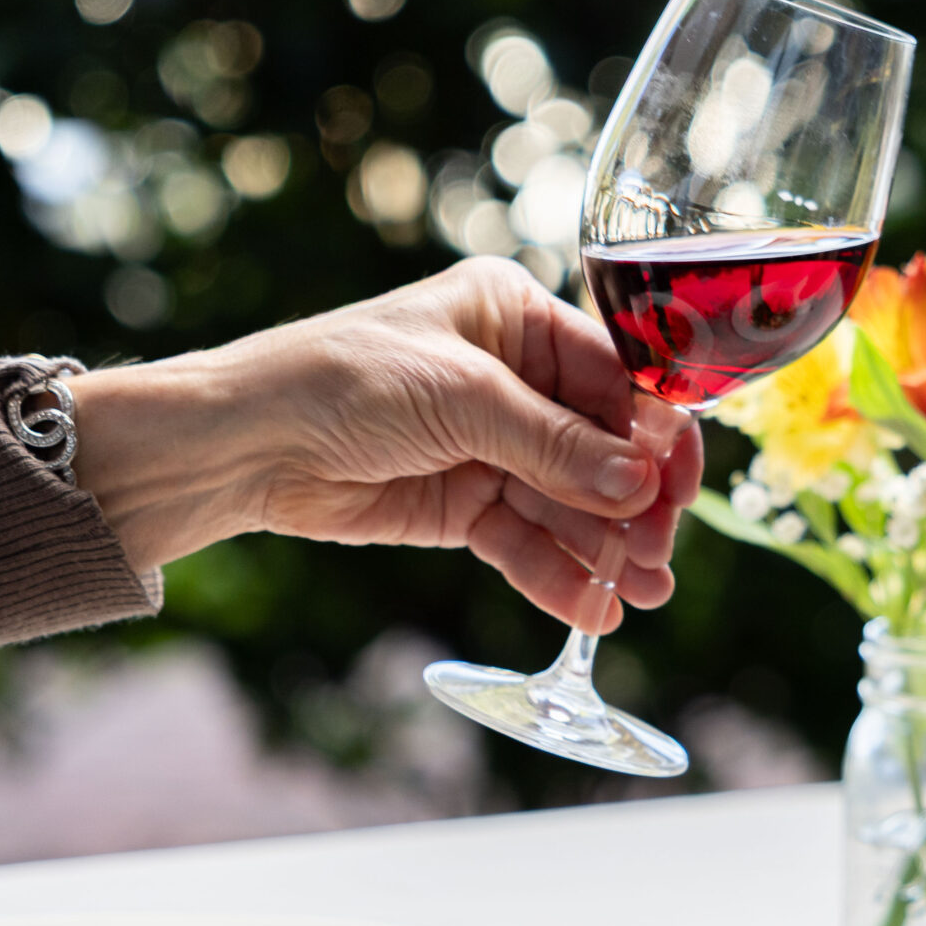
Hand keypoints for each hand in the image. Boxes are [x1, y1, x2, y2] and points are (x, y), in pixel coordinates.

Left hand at [71, 258, 703, 633]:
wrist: (244, 443)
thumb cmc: (341, 380)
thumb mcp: (460, 397)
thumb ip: (554, 444)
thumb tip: (639, 485)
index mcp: (515, 317)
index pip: (615, 374)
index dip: (654, 431)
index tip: (681, 484)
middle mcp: (514, 379)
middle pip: (602, 447)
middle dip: (633, 503)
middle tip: (657, 553)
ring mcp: (491, 445)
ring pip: (570, 503)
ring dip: (605, 549)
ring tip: (640, 594)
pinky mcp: (465, 505)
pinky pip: (527, 542)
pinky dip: (558, 575)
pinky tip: (592, 608)